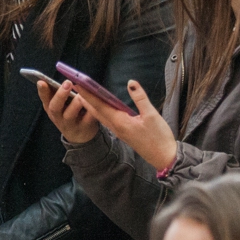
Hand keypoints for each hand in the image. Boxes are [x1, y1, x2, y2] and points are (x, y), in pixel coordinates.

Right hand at [39, 80, 99, 143]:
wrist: (80, 135)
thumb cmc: (69, 113)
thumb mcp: (61, 106)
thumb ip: (59, 94)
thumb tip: (64, 79)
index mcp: (51, 108)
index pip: (44, 99)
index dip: (42, 91)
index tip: (42, 82)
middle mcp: (58, 117)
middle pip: (55, 107)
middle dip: (60, 95)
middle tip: (67, 83)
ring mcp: (70, 124)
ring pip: (70, 114)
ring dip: (76, 102)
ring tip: (81, 93)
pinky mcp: (84, 128)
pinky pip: (87, 119)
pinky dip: (91, 110)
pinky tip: (94, 102)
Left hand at [50, 80, 176, 171]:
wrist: (163, 157)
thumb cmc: (159, 137)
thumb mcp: (151, 115)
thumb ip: (140, 98)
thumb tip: (131, 82)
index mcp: (120, 122)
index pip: (100, 105)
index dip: (88, 94)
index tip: (78, 83)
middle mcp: (116, 126)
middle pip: (96, 110)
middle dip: (86, 97)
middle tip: (76, 84)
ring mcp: (118, 130)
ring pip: (100, 115)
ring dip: (91, 104)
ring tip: (83, 93)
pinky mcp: (123, 132)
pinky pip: (107, 119)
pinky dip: (100, 110)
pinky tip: (99, 105)